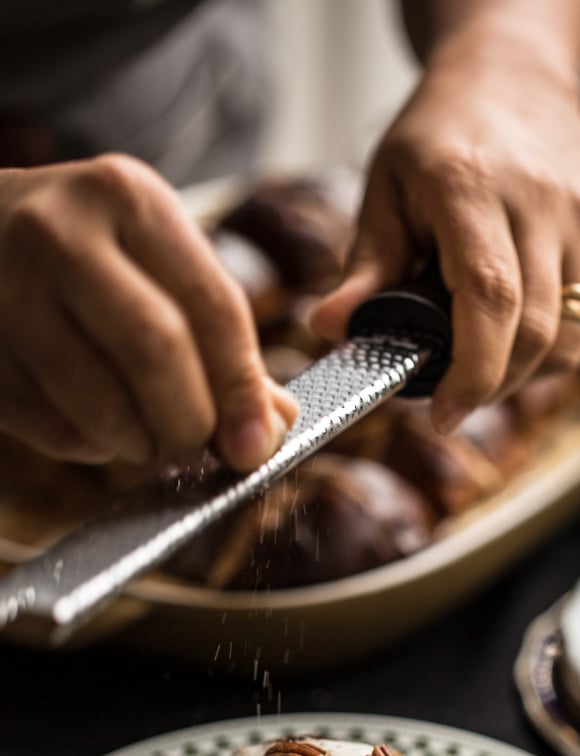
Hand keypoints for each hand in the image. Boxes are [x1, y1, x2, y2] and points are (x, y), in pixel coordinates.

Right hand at [0, 155, 296, 470]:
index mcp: (127, 198)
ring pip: (100, 406)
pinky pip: (53, 430)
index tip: (258, 444)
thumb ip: (219, 337)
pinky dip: (89, 447)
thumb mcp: (154, 260)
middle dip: (190, 423)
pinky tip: (92, 424)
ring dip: (139, 444)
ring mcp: (5, 292)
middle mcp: (60, 234)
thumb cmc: (86, 256)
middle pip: (156, 353)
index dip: (242, 388)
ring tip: (146, 436)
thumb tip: (270, 426)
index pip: (212, 306)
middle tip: (197, 449)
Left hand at [312, 26, 579, 432]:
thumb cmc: (440, 139)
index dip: (472, 374)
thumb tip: (329, 329)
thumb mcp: (386, 191)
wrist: (514, 76)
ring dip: (529, 371)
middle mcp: (545, 199)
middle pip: (536, 334)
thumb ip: (365, 268)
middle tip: (460, 394)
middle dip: (494, 385)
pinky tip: (527, 321)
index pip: (490, 301)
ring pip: (572, 338)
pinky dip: (560, 342)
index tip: (444, 414)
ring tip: (491, 356)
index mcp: (473, 187)